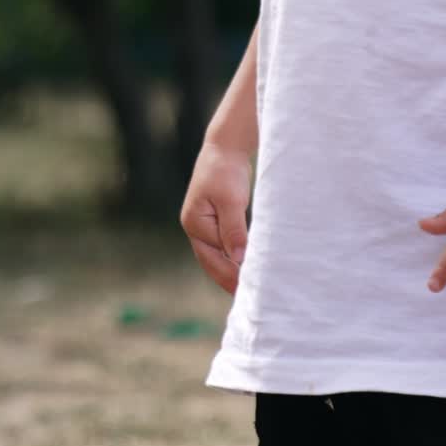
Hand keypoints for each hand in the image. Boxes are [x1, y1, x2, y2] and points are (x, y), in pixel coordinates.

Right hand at [180, 141, 251, 293]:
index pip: (214, 257)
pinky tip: (247, 268)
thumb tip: (239, 259)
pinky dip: (234, 257)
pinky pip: (224, 245)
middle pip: (212, 262)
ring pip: (218, 256)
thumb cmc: (226, 170)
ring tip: (251, 289)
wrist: (226, 146)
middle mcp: (196, 227)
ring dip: (232, 270)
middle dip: (230, 279)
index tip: (248, 291)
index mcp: (195, 223)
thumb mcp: (231, 200)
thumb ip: (234, 230)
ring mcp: (204, 224)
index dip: (232, 274)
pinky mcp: (216, 219)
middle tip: (250, 298)